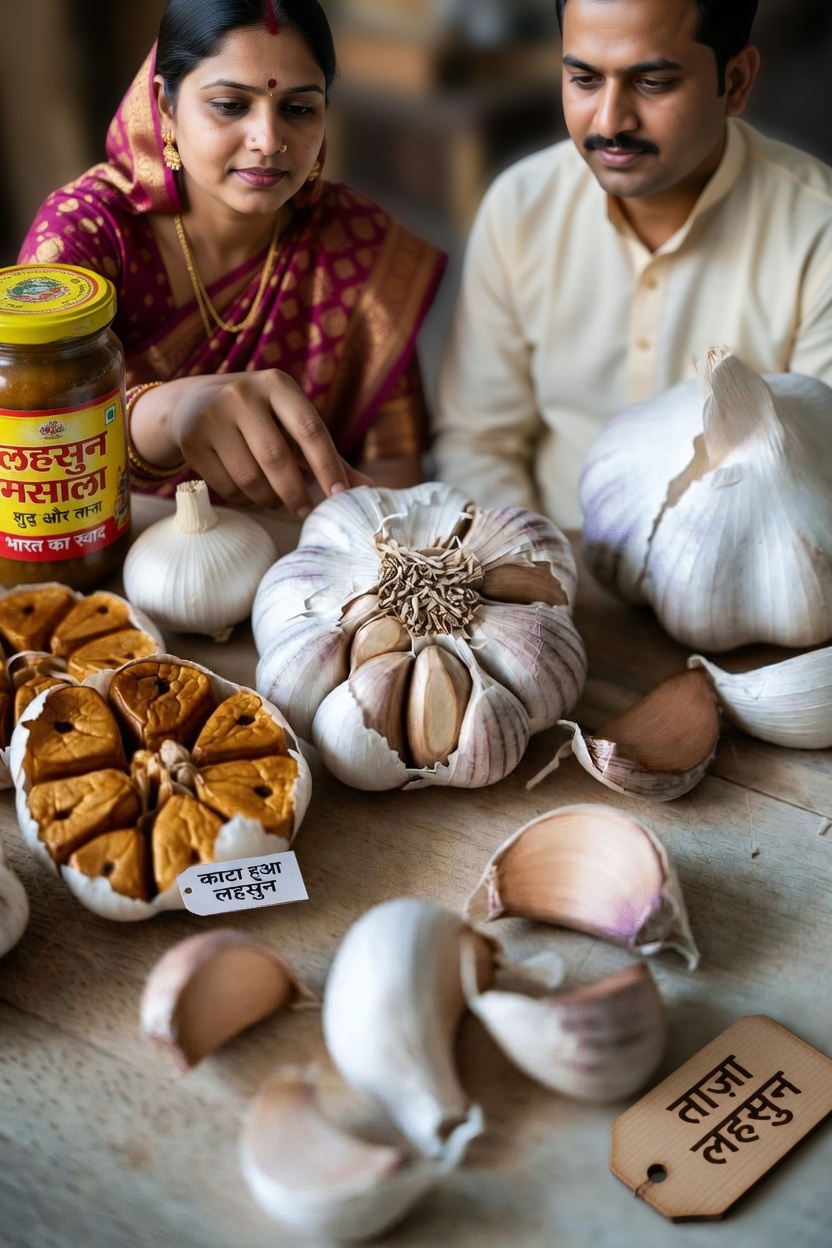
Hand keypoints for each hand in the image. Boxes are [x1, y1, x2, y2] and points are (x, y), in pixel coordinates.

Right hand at [131, 370, 370, 511]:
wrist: (190, 404)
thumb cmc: (259, 417)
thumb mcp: (291, 423)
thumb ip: (327, 454)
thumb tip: (366, 489)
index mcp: (277, 384)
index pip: (310, 429)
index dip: (327, 466)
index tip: (339, 496)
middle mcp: (243, 394)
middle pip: (276, 458)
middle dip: (296, 493)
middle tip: (306, 511)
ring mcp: (213, 417)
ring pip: (250, 478)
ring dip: (269, 499)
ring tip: (277, 500)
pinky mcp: (193, 442)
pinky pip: (227, 487)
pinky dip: (245, 500)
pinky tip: (251, 494)